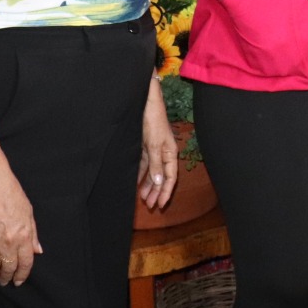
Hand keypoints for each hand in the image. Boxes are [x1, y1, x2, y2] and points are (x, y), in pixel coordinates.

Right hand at [0, 166, 40, 285]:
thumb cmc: (10, 194)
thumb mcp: (29, 212)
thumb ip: (33, 234)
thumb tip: (36, 250)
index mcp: (23, 236)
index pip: (25, 263)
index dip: (22, 274)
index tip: (19, 280)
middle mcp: (7, 243)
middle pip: (8, 268)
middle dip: (7, 278)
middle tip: (6, 281)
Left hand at [138, 77, 177, 210]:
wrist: (146, 101)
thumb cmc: (153, 120)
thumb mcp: (154, 144)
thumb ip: (157, 163)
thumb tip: (161, 182)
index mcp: (170, 152)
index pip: (171, 177)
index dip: (166, 192)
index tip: (160, 205)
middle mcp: (164, 153)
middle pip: (162, 176)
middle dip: (157, 191)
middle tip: (150, 206)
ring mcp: (154, 149)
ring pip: (152, 172)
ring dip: (148, 185)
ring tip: (143, 198)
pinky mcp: (145, 146)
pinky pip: (144, 164)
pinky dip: (141, 174)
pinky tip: (137, 182)